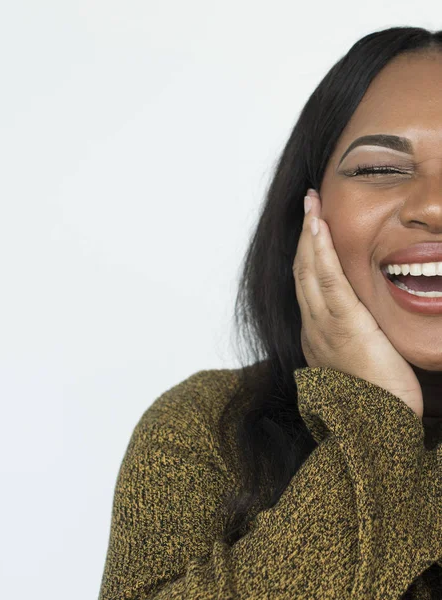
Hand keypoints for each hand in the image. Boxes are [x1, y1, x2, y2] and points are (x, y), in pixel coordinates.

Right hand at [292, 188, 423, 419]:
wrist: (378, 429)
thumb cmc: (378, 401)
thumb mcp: (361, 364)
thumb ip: (357, 338)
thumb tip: (366, 321)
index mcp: (318, 335)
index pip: (307, 285)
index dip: (307, 254)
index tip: (311, 227)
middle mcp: (313, 327)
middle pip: (302, 272)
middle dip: (304, 235)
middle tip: (307, 202)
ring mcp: (323, 326)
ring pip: (309, 271)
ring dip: (309, 234)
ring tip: (311, 203)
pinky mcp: (343, 326)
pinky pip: (327, 281)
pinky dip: (320, 252)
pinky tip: (318, 227)